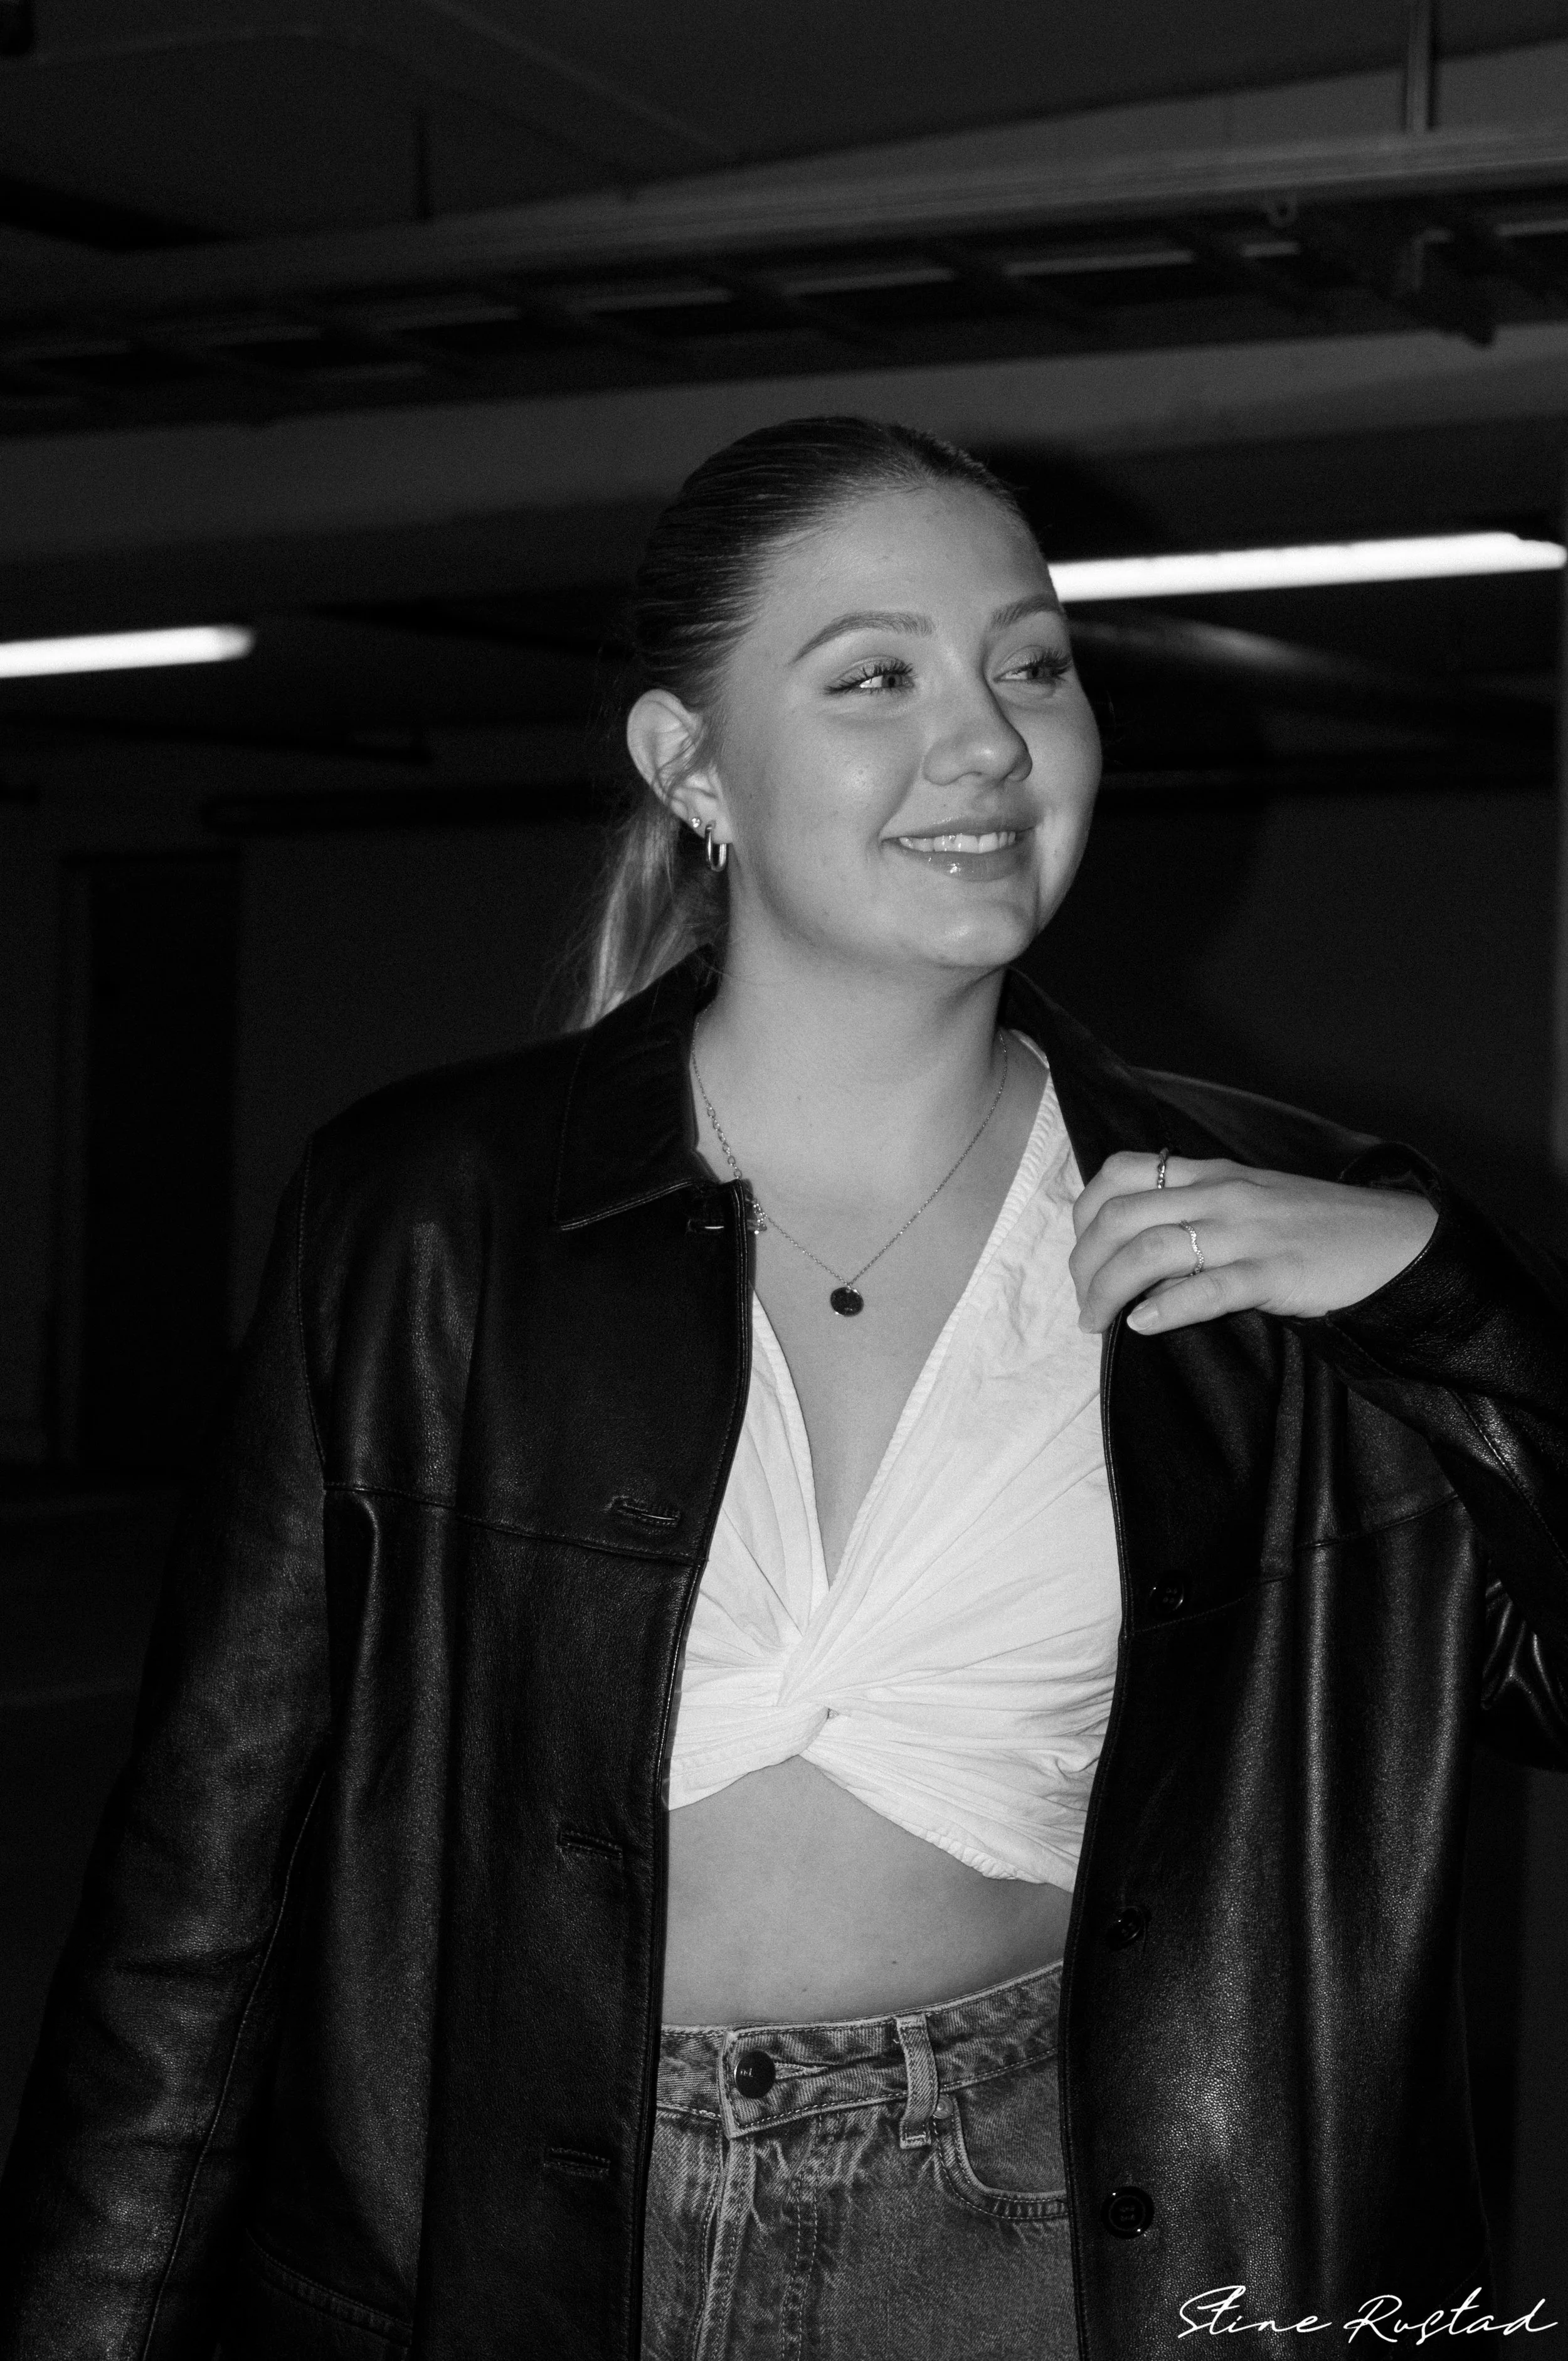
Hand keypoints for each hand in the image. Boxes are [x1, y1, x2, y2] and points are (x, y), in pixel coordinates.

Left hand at [1070, 1150, 1439, 1336]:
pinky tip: (1144, 1326)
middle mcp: (1222, 1194)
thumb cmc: (1318, 1229)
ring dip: (1110, 1290)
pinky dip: (1167, 1307)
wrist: (1395, 1242)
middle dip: (1085, 1263)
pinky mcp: (1276, 1271)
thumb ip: (1197, 1212)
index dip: (1085, 1214)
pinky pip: (1208, 1286)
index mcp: (1211, 1174)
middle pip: (1122, 1216)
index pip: (1121, 1172)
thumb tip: (1138, 1250)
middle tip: (1083, 1305)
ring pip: (1153, 1249)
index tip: (1083, 1255)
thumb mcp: (1250, 1202)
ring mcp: (1249, 1231)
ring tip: (1097, 1323)